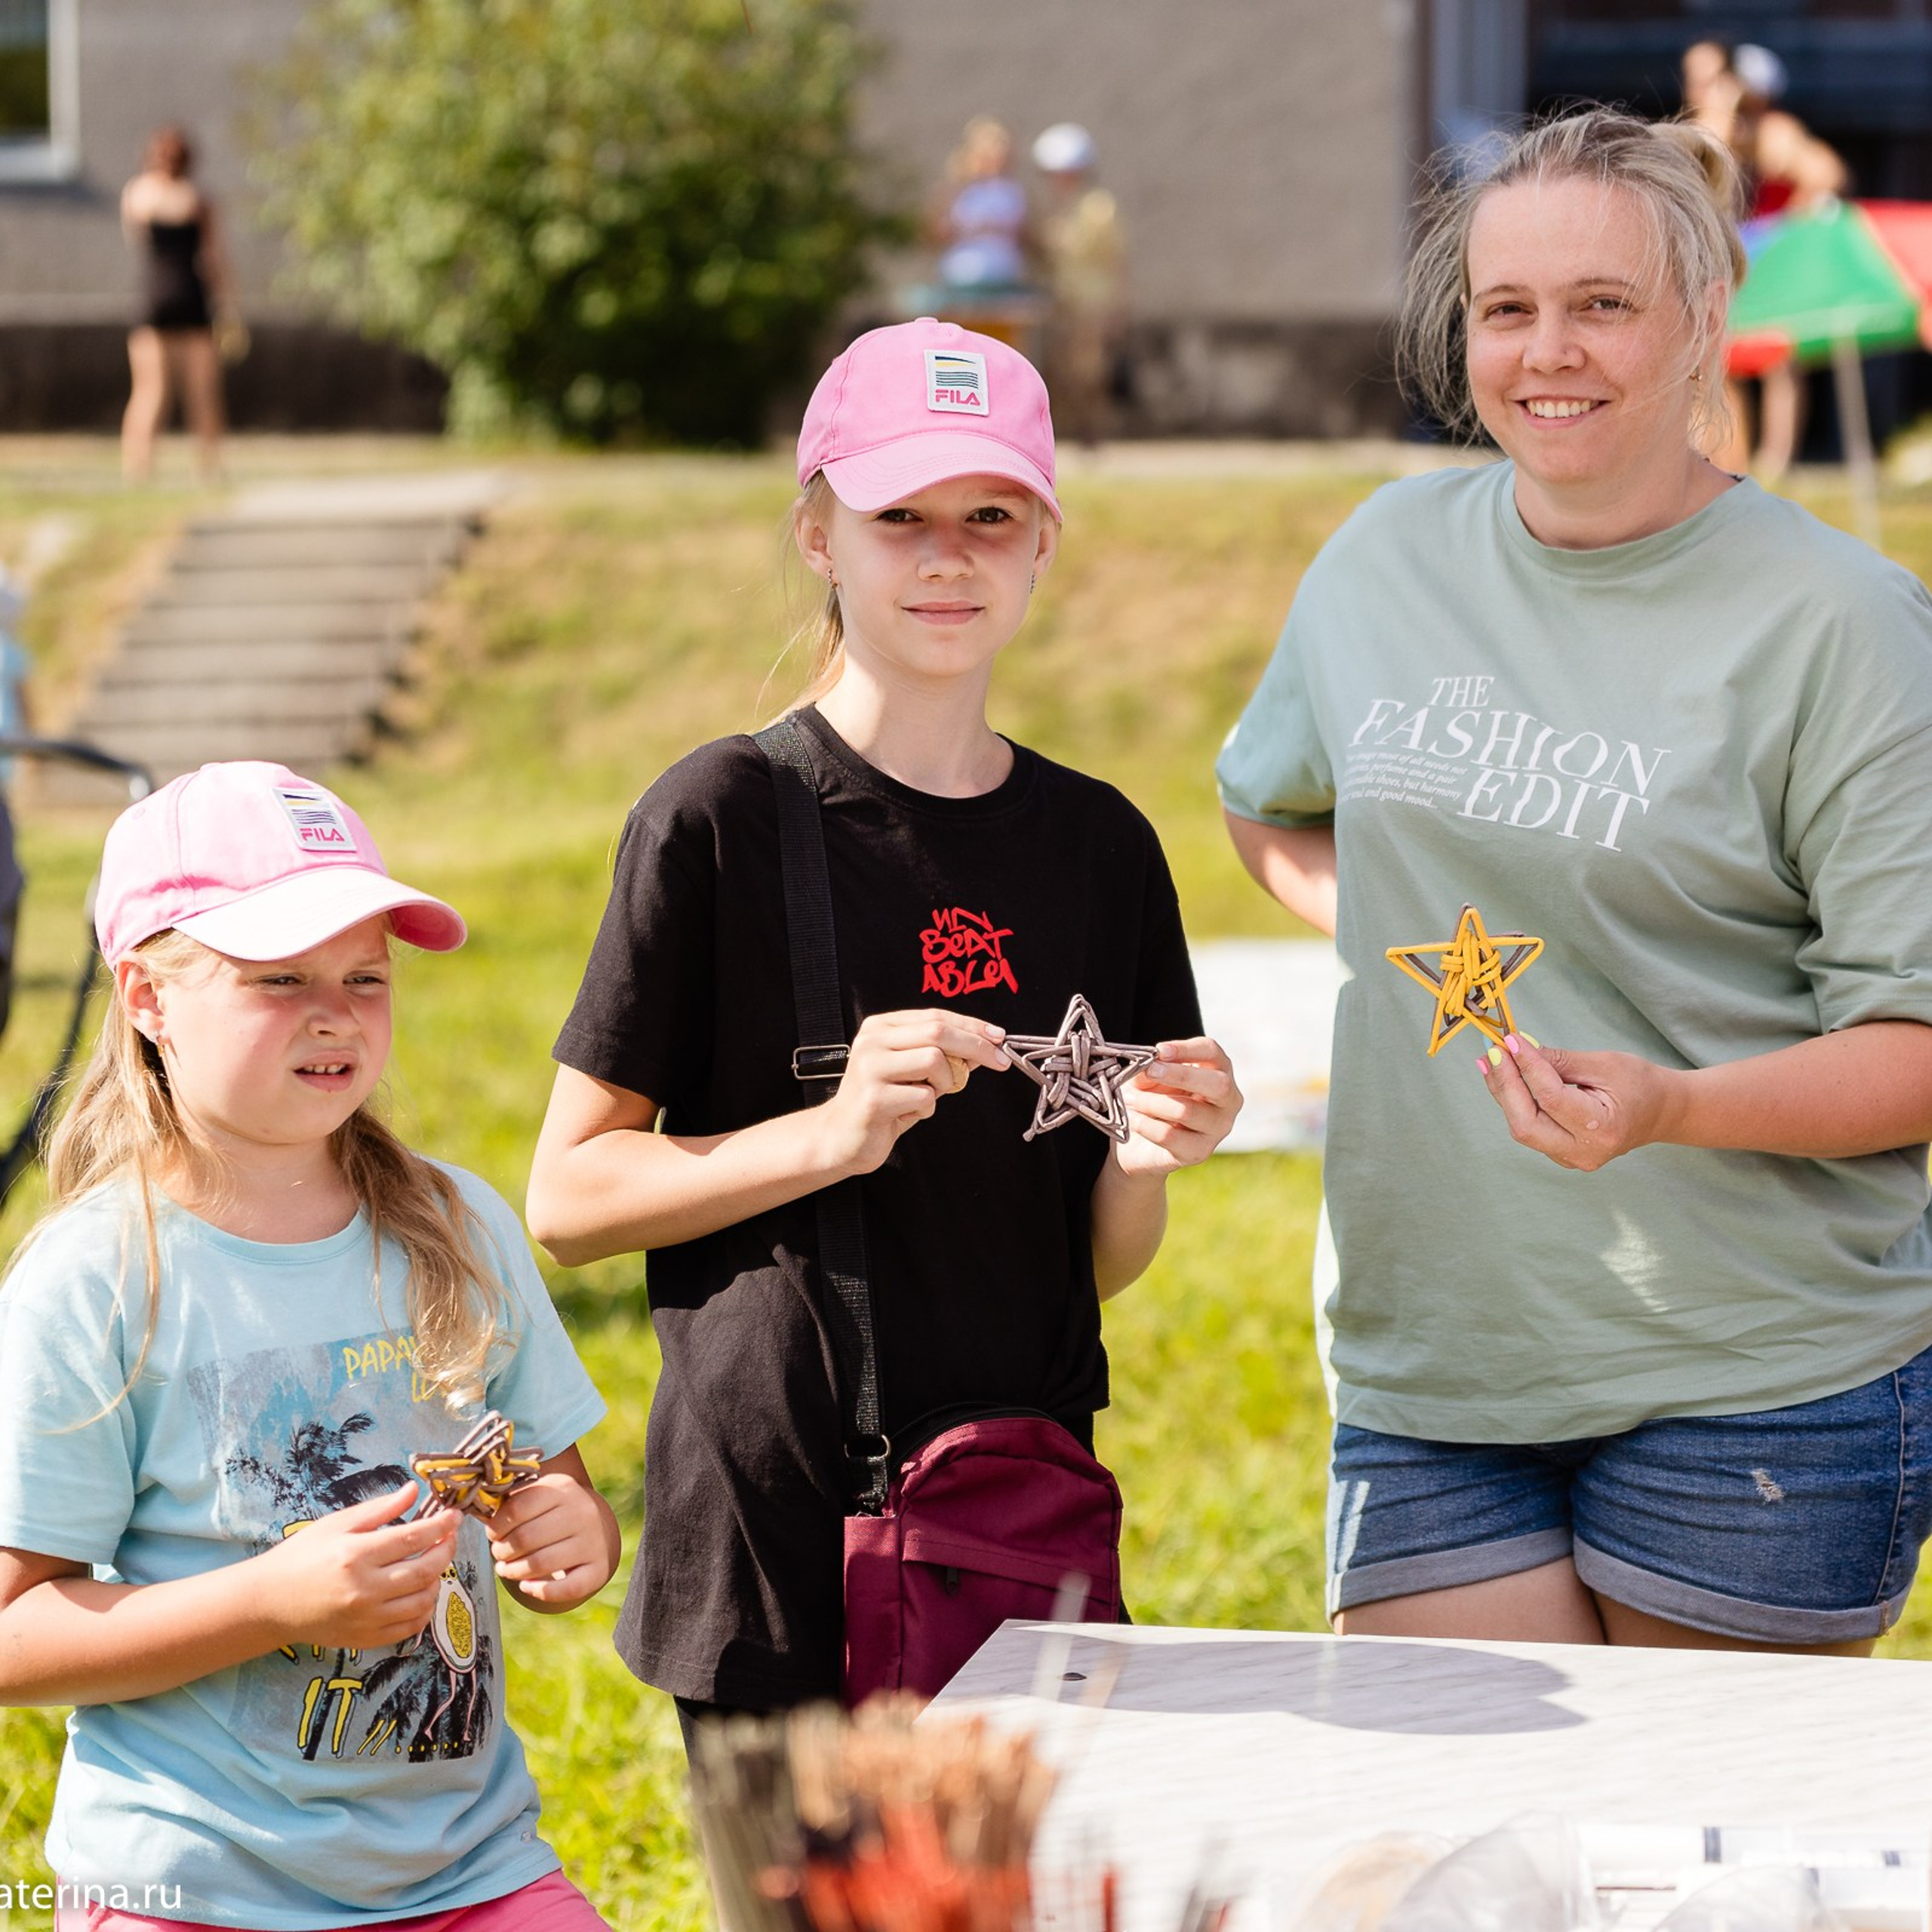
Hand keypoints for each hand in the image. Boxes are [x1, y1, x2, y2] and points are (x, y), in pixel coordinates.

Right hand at [254, 1483, 458, 1651]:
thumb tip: (414, 1490)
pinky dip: (424, 1610)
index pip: (413, 1538)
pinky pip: (409, 1628)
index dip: (441, 1526)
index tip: (454, 1516)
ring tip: (434, 1564)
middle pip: (425, 1570)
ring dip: (438, 1580)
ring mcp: (366, 1618)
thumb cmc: (302, 1556)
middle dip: (446, 1551)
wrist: (270, 1602)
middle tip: (449, 1538)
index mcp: (356, 1555)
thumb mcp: (337, 1524)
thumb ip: (379, 1509)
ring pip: (422, 1601)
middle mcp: (364, 1589)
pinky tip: (421, 1593)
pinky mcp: (365, 1638)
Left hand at [484, 1461, 617, 1608]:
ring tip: (505, 1569)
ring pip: (541, 1563)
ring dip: (514, 1571)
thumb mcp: (540, 1495)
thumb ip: (513, 1501)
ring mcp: (593, 1542)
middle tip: (498, 1554)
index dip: (497, 1525)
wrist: (598, 1526)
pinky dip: (540, 1591)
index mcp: (563, 1489)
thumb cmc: (556, 1511)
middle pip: (527, 1537)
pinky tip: (526, 1586)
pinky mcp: (598, 1569)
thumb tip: (479, 1512)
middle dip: (502, 1550)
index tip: (492, 1534)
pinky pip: (566, 1588)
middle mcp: (582, 1513)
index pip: (518, 1508)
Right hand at [818, 1010, 1009, 1175]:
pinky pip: (924, 1097)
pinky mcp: (873, 1099)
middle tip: (999, 1062)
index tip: (999, 1038)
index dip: (973, 1026)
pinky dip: (928, 1108)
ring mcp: (870, 1069)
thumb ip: (943, 1055)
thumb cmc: (881, 1101)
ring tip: (928, 1095)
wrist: (840, 1136)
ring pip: (934, 1061)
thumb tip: (986, 1044)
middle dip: (976, 1046)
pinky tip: (909, 1112)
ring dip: (946, 1082)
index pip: (936, 1016)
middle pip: (938, 1032)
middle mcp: (872, 1041)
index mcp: (880, 1027)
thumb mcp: (913, 1072)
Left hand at [1113, 1036, 1241, 1176]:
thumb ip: (1148, 1070)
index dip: (1186, 1049)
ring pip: (1187, 1111)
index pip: (1212, 1052)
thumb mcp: (1147, 1079)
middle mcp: (1227, 1101)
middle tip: (1150, 1071)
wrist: (1138, 1146)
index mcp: (1217, 1072)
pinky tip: (1134, 1120)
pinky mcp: (1199, 1152)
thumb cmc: (1151, 1102)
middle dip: (1180, 1075)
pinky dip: (1146, 1125)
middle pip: (1218, 1084)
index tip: (1159, 1051)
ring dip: (1152, 1102)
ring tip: (1131, 1100)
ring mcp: (1217, 1129)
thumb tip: (1146, 1067)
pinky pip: (1170, 1135)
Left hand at [1477, 1033, 1676, 1170]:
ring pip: (1523, 1128)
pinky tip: (1505, 1078)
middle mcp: (1585, 1152)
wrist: (1662, 1112)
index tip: (1510, 1040)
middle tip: (1492, 1051)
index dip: (1526, 1067)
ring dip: (1504, 1092)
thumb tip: (1518, 1048)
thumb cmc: (1640, 1084)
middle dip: (1505, 1085)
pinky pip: (1530, 1130)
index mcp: (1603, 1128)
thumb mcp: (1604, 1064)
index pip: (1551, 1098)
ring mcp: (1572, 1159)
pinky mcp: (1562, 1155)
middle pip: (1526, 1123)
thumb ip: (1559, 1060)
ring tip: (1490, 1060)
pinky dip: (1515, 1103)